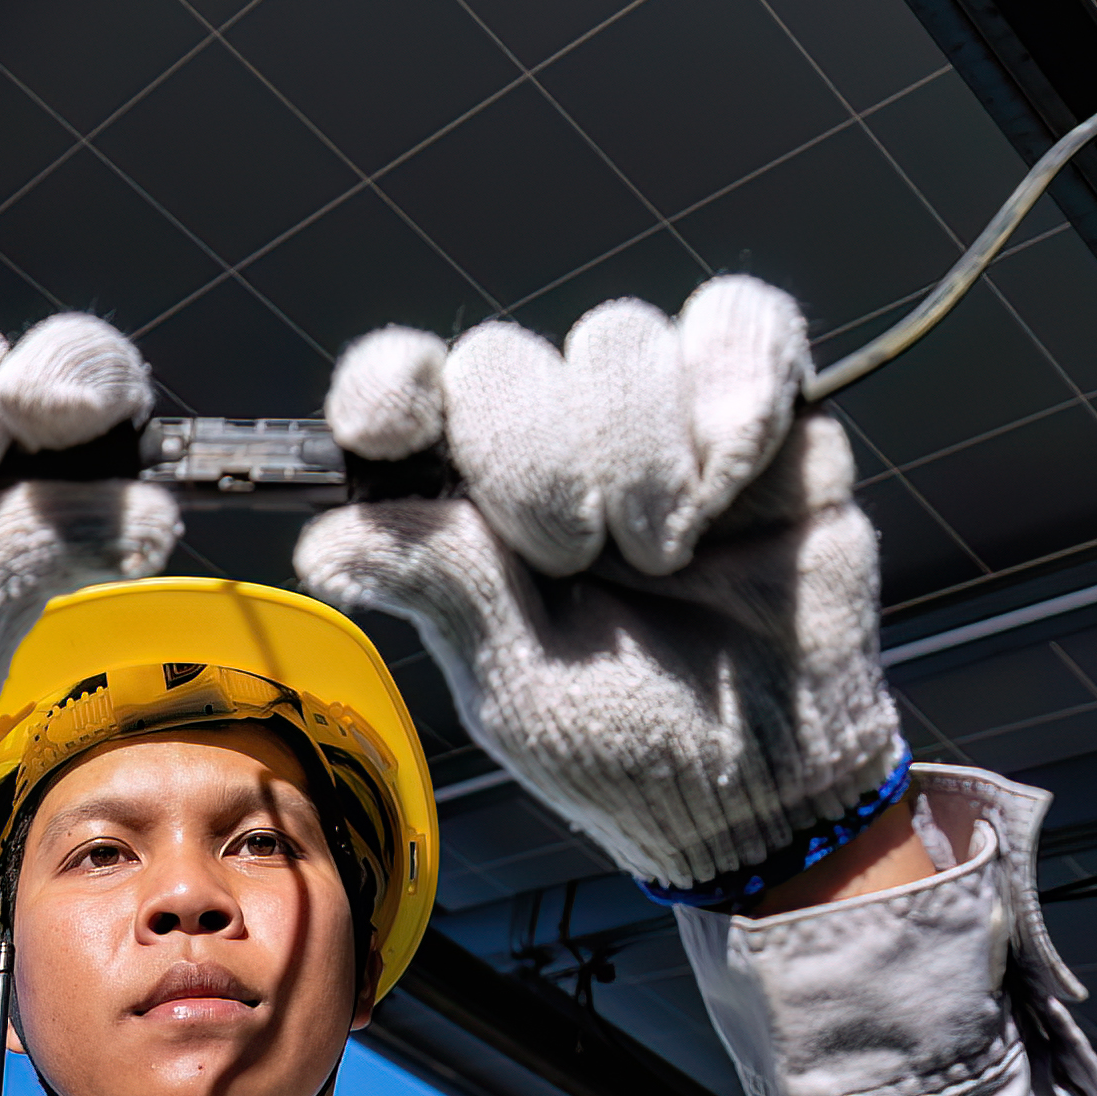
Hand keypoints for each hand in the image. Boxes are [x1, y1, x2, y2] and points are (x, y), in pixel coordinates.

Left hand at [293, 279, 906, 908]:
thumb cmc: (630, 744)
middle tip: (577, 561)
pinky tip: (731, 486)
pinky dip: (734, 392)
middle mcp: (553, 441)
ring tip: (669, 557)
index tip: (386, 425)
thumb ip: (442, 591)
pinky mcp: (756, 402)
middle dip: (533, 463)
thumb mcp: (517, 686)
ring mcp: (655, 414)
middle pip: (503, 360)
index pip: (408, 390)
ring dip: (641, 460)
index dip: (389, 383)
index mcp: (469, 504)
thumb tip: (325, 544)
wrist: (770, 776)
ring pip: (616, 338)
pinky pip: (737, 319)